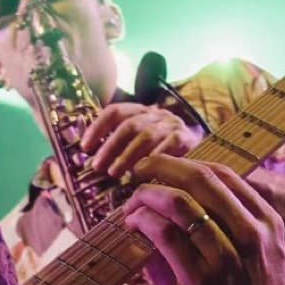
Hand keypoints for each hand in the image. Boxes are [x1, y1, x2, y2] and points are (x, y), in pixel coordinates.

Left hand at [80, 101, 196, 181]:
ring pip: (146, 136)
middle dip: (110, 146)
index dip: (98, 127)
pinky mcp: (186, 138)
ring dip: (127, 156)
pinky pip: (168, 145)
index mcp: (141, 111)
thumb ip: (119, 145)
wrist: (199, 149)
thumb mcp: (139, 142)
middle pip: (129, 125)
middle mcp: (156, 114)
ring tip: (114, 173)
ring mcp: (172, 124)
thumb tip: (90, 157)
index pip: (116, 111)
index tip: (84, 147)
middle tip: (97, 166)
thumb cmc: (161, 150)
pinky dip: (154, 158)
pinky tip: (142, 173)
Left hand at [123, 157, 284, 284]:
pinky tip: (133, 224)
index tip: (165, 168)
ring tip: (131, 202)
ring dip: (147, 196)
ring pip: (180, 203)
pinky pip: (166, 235)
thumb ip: (247, 231)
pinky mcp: (202, 279)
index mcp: (272, 226)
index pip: (227, 175)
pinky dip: (144, 222)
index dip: (189, 165)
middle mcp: (255, 236)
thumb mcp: (267, 265)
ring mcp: (229, 256)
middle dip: (164, 168)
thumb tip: (205, 203)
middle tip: (139, 170)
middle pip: (203, 180)